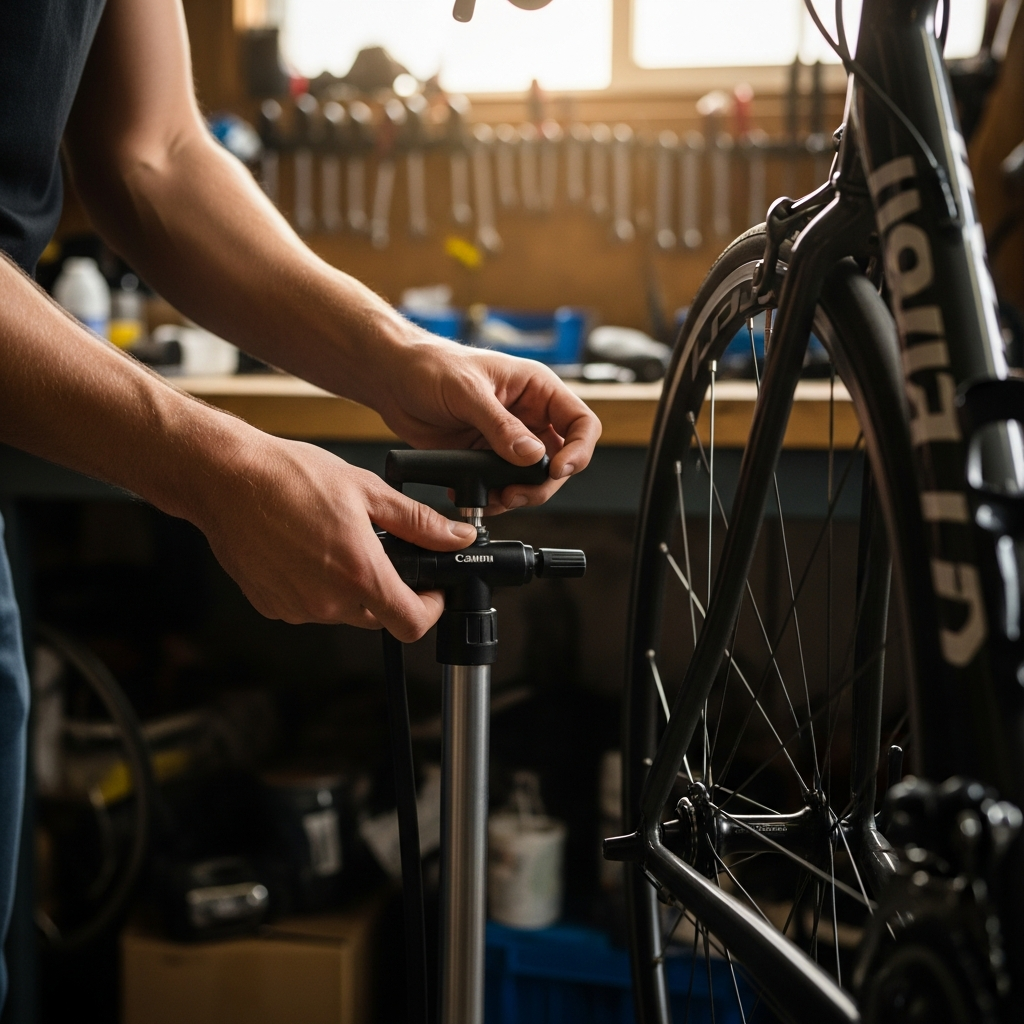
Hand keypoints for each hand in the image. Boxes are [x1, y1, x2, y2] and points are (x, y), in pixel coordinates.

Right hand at [195, 435, 477, 638]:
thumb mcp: (367, 491)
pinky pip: (310, 606)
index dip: (430, 609)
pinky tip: (305, 550)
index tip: (431, 589)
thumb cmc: (289, 477)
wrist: (226, 478)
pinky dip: (317, 586)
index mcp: (359, 574)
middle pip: (379, 616)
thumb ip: (419, 523)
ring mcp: (297, 608)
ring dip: (350, 586)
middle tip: (379, 550)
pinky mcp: (272, 607)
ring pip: (343, 611)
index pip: (412, 624)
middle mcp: (328, 601)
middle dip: (389, 590)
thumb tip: (456, 537)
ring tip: (334, 540)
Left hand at [375, 337, 601, 512]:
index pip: (581, 422)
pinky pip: (503, 486)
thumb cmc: (430, 366)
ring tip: (495, 498)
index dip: (578, 450)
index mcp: (536, 389)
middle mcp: (528, 415)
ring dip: (519, 495)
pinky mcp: (485, 457)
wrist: (391, 379)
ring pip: (533, 478)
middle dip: (543, 483)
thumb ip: (501, 426)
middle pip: (561, 459)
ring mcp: (508, 439)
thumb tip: (533, 456)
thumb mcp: (468, 392)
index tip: (556, 470)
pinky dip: (495, 498)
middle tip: (516, 493)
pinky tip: (477, 497)